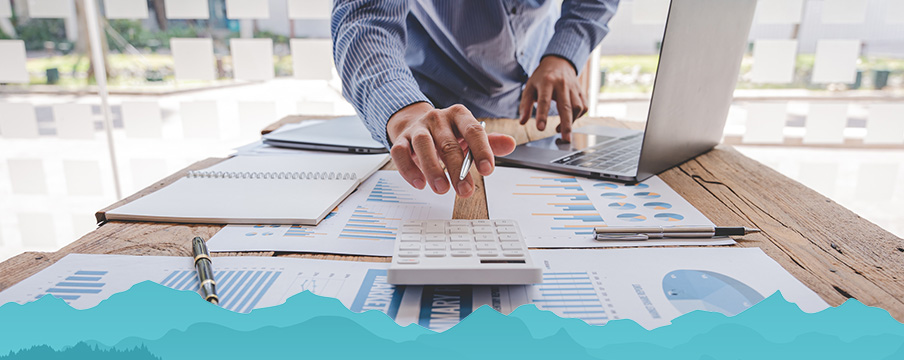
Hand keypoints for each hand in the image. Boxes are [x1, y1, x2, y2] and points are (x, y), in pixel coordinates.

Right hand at [387, 103, 516, 197]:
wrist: (416, 124)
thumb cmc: (447, 134)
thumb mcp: (468, 136)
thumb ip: (489, 142)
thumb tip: (511, 144)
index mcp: (459, 115)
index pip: (473, 130)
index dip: (481, 150)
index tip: (487, 170)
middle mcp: (437, 118)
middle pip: (448, 143)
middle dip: (458, 170)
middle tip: (465, 191)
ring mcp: (417, 128)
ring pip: (423, 145)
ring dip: (433, 169)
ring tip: (441, 189)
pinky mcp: (400, 140)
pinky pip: (400, 152)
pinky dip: (408, 169)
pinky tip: (419, 183)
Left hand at [519, 56, 588, 141]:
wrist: (559, 62)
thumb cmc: (542, 78)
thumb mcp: (529, 87)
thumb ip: (525, 105)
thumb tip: (522, 122)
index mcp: (546, 82)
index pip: (544, 100)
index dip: (542, 115)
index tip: (540, 129)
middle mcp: (562, 84)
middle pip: (566, 107)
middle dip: (566, 125)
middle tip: (565, 139)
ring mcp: (573, 87)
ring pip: (577, 107)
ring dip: (571, 122)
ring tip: (562, 130)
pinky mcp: (581, 91)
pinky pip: (584, 106)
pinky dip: (578, 117)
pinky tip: (570, 120)